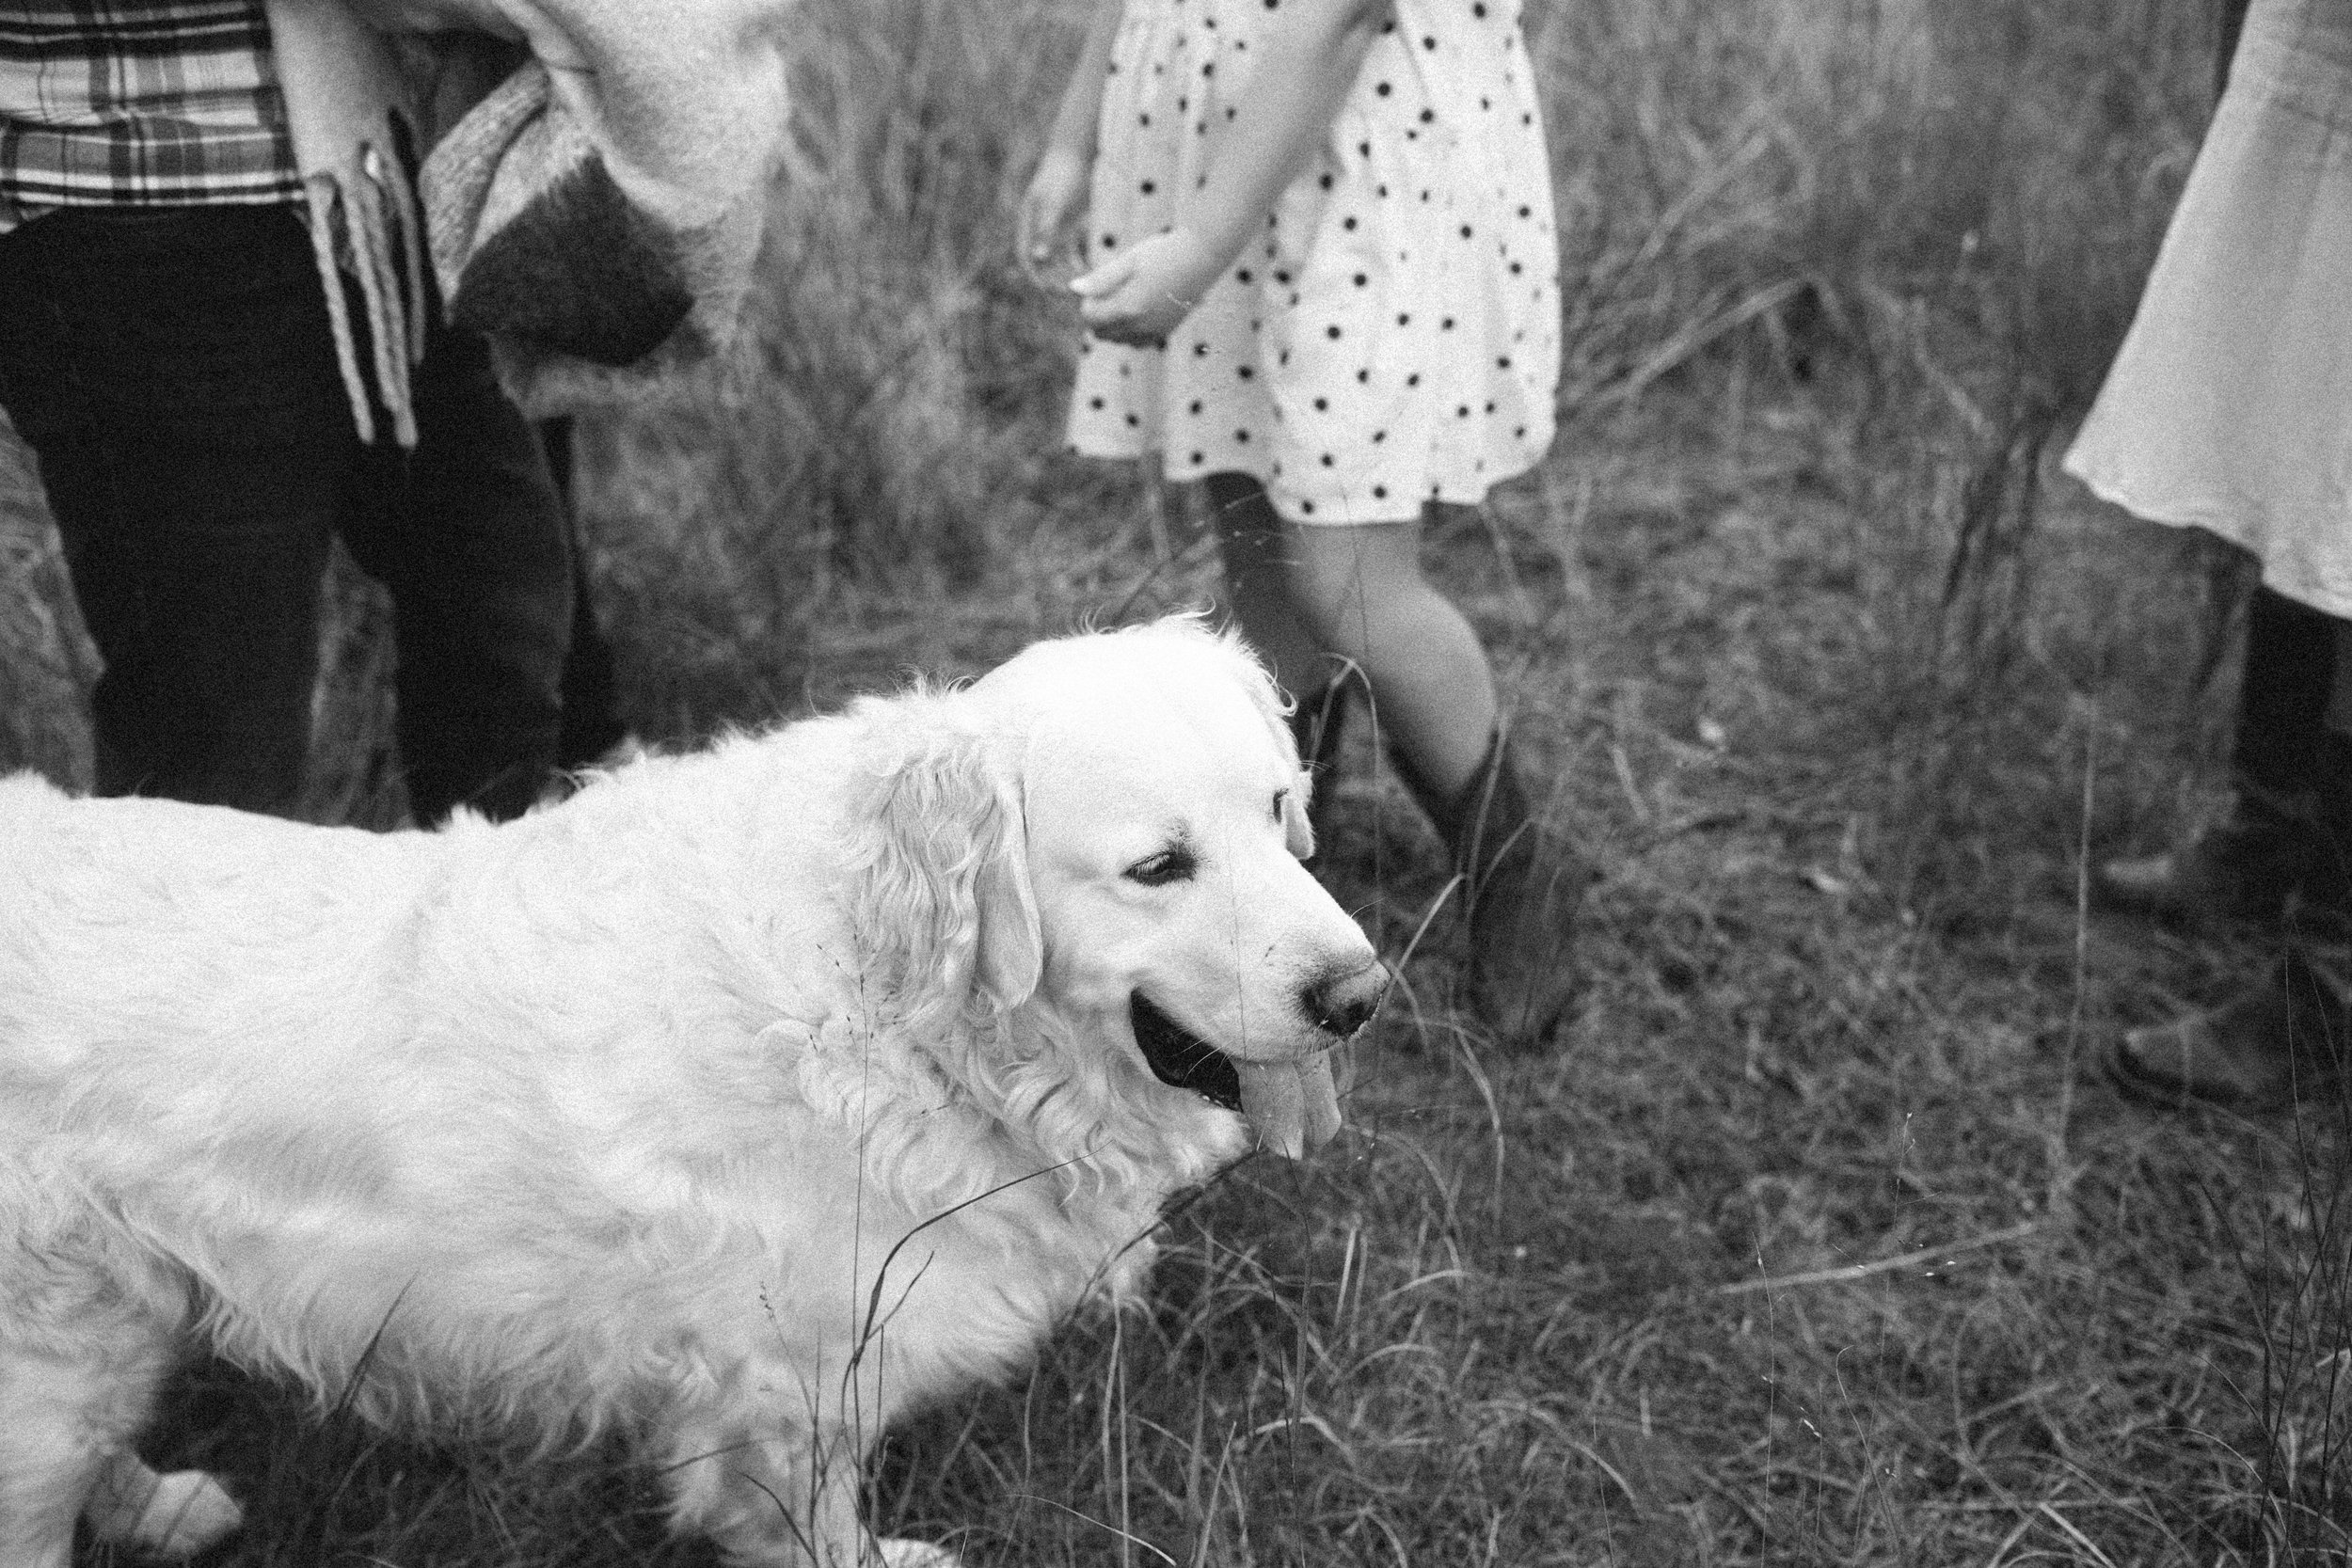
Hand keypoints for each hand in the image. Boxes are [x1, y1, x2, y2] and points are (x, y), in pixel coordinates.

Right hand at [1018, 146, 1090, 287]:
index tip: (1051, 292)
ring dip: (1067, 277)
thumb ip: (1045, 230)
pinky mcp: (1067, 230)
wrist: (1073, 156)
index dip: (1038, 278)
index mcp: (1028, 228)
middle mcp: (1038, 234)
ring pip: (1057, 264)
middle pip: (1044, 266)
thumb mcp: (1053, 203)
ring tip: (1084, 289)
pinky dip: (1078, 265)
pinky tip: (1092, 274)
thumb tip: (1038, 259)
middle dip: (1055, 282)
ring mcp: (1052, 233)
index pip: (1028, 261)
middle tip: (1072, 296)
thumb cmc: (1061, 176)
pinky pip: (1071, 255)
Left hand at [1071, 227, 1225, 346]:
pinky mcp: (1166, 332)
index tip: (1099, 285)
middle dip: (1098, 316)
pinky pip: (1139, 343)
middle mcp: (1140, 326)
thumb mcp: (1128, 261)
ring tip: (1126, 298)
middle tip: (1110, 291)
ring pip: (1120, 340)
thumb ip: (1100, 279)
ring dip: (1115, 325)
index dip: (1087, 301)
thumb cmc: (1162, 253)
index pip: (1089, 317)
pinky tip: (1138, 311)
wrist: (1200, 258)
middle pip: (1101, 333)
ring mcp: (1154, 332)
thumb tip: (1074, 289)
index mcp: (1127, 308)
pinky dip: (1132, 332)